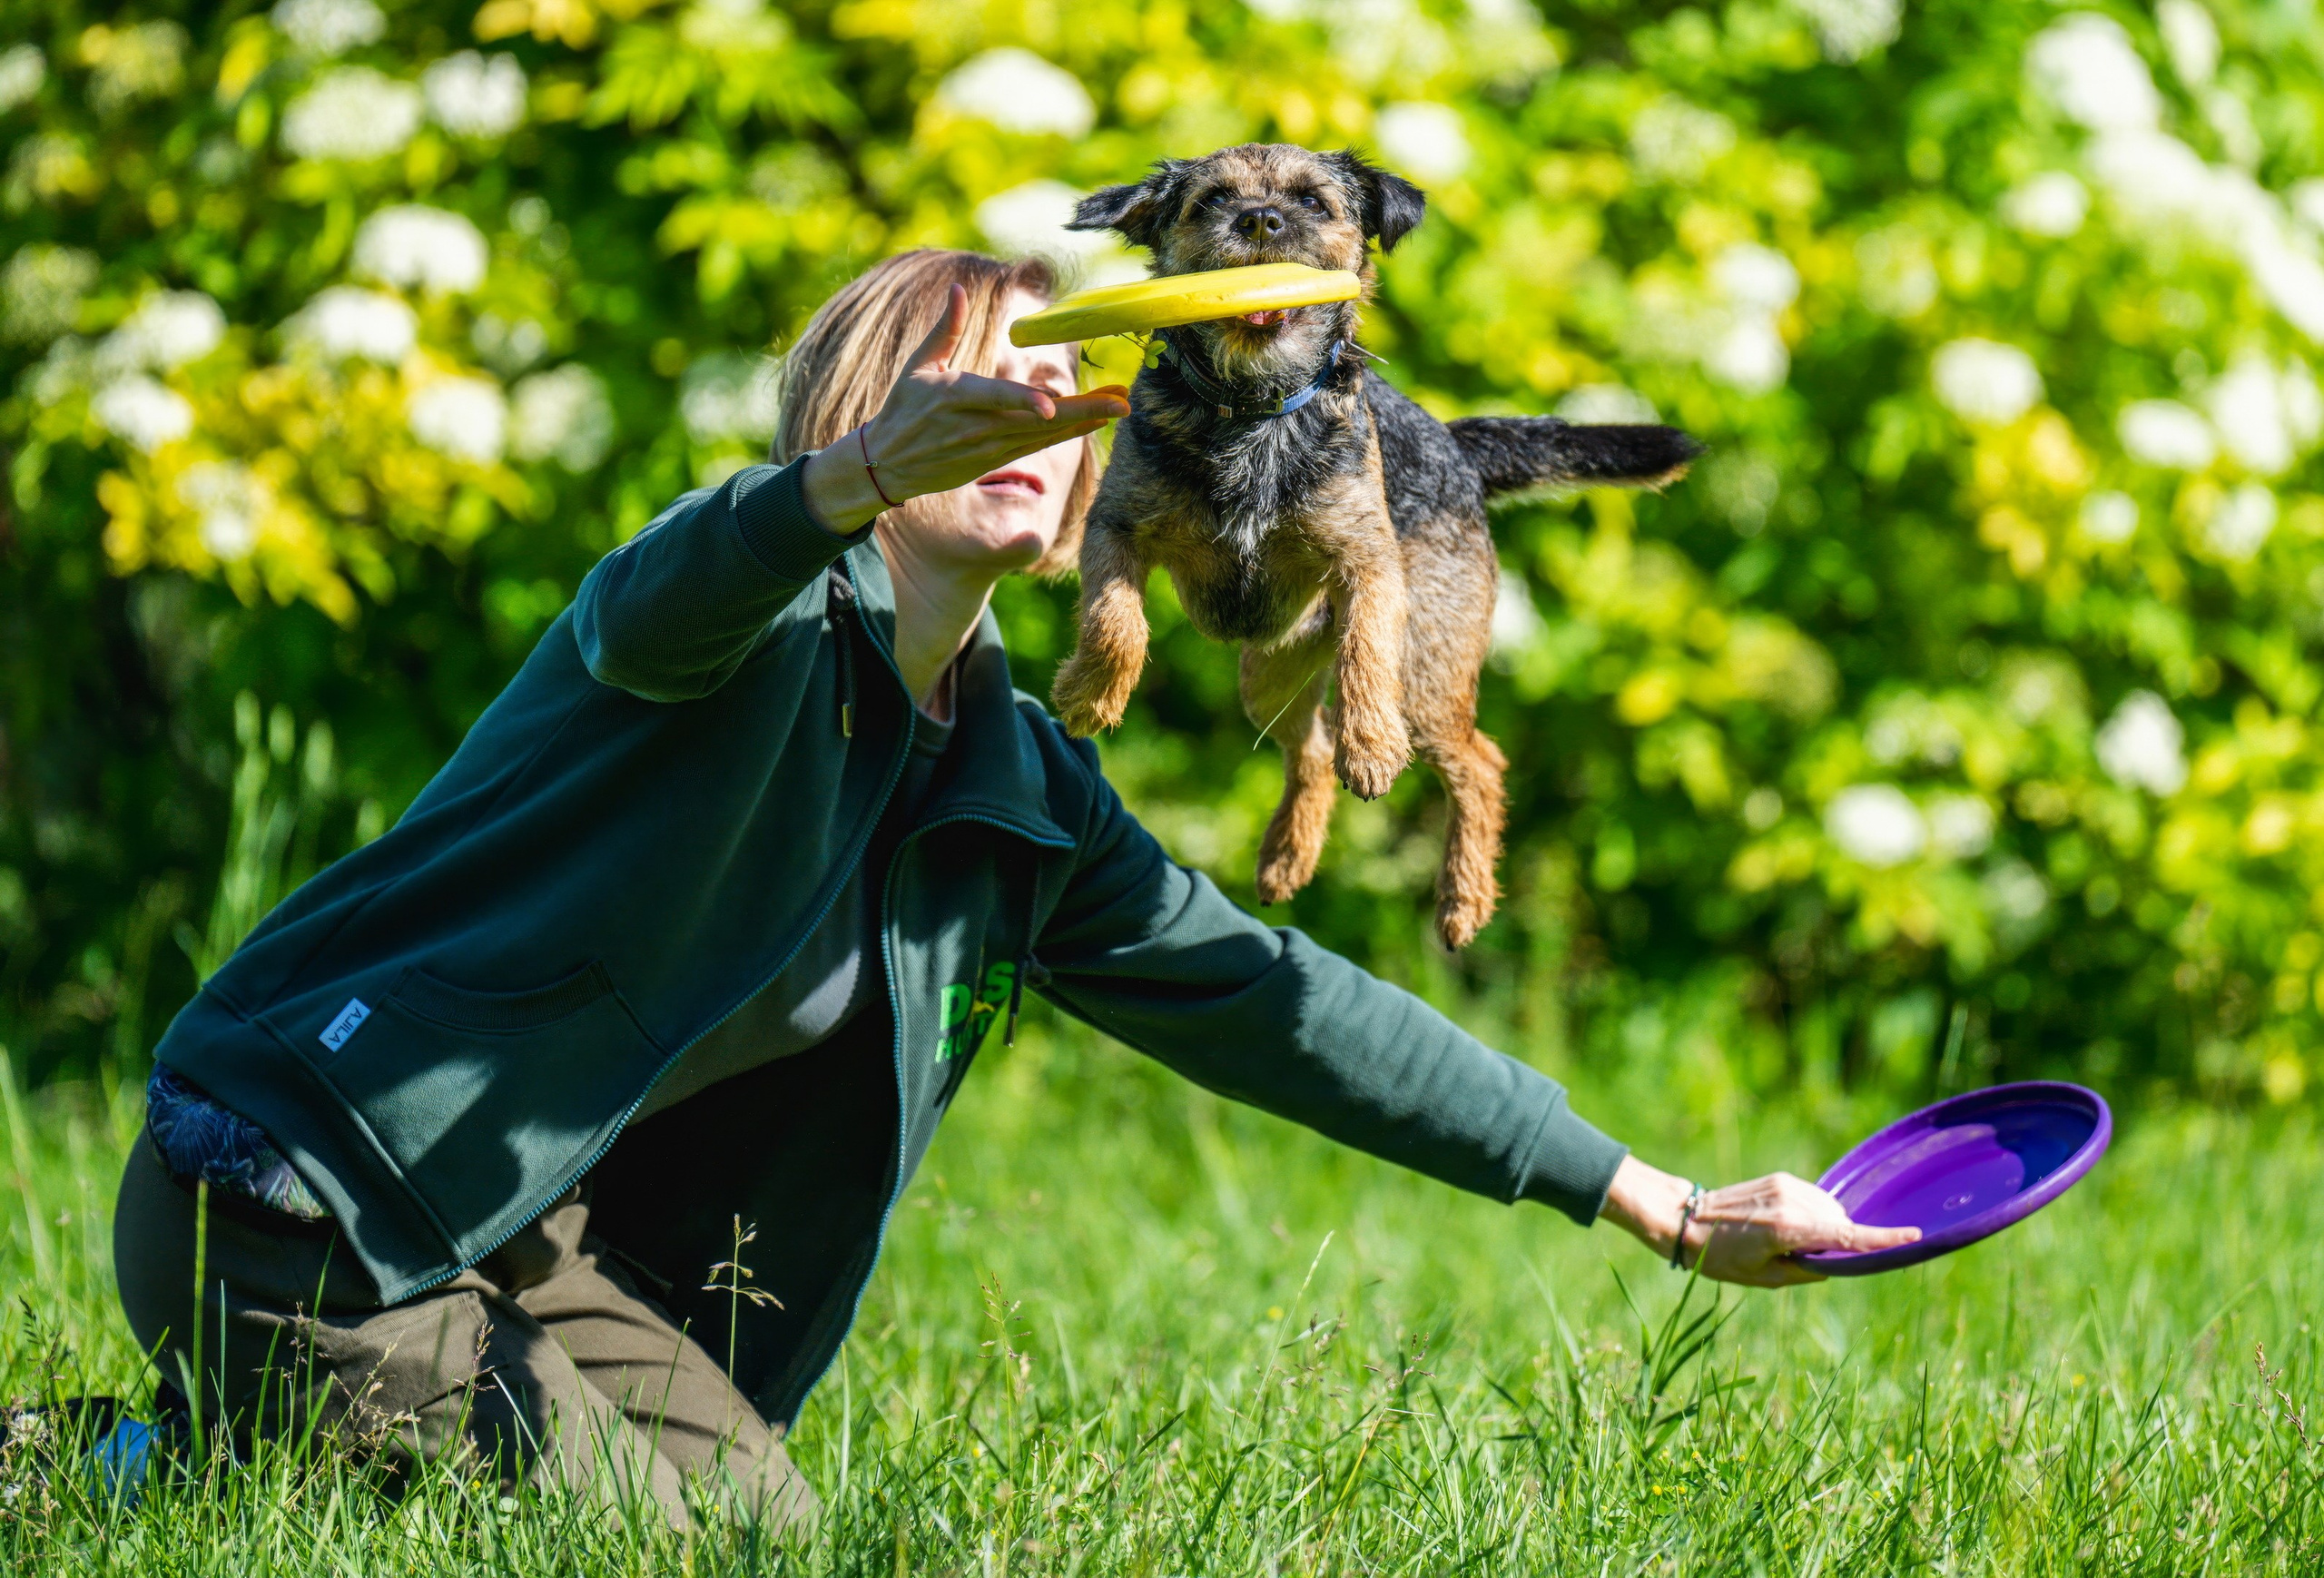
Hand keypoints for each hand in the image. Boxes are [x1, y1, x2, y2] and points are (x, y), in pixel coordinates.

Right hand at [801, 282, 1129, 533]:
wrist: (887, 464)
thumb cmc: (902, 407)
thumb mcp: (917, 365)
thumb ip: (944, 329)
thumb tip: (956, 288)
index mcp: (954, 397)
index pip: (995, 399)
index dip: (1024, 402)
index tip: (1052, 404)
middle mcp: (976, 425)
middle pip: (1036, 419)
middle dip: (1082, 411)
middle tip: (1121, 402)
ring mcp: (989, 447)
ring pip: (1044, 435)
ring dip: (1085, 420)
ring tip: (1120, 405)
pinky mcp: (996, 459)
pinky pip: (1038, 445)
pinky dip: (1067, 434)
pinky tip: (1095, 421)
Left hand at [1599, 1155, 1920, 1287]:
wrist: (1685, 1219)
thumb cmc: (1721, 1257)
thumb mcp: (1765, 1277)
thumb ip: (1807, 1271)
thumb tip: (1837, 1263)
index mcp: (1788, 1229)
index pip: (1846, 1235)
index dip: (1882, 1238)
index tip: (1914, 1235)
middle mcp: (1792, 1202)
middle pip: (1840, 1224)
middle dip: (1837, 1242)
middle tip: (1802, 1259)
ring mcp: (1787, 1186)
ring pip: (1829, 1211)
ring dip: (1824, 1228)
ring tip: (1786, 1243)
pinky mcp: (1782, 1180)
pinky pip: (1814, 1200)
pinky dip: (1812, 1216)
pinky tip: (1784, 1228)